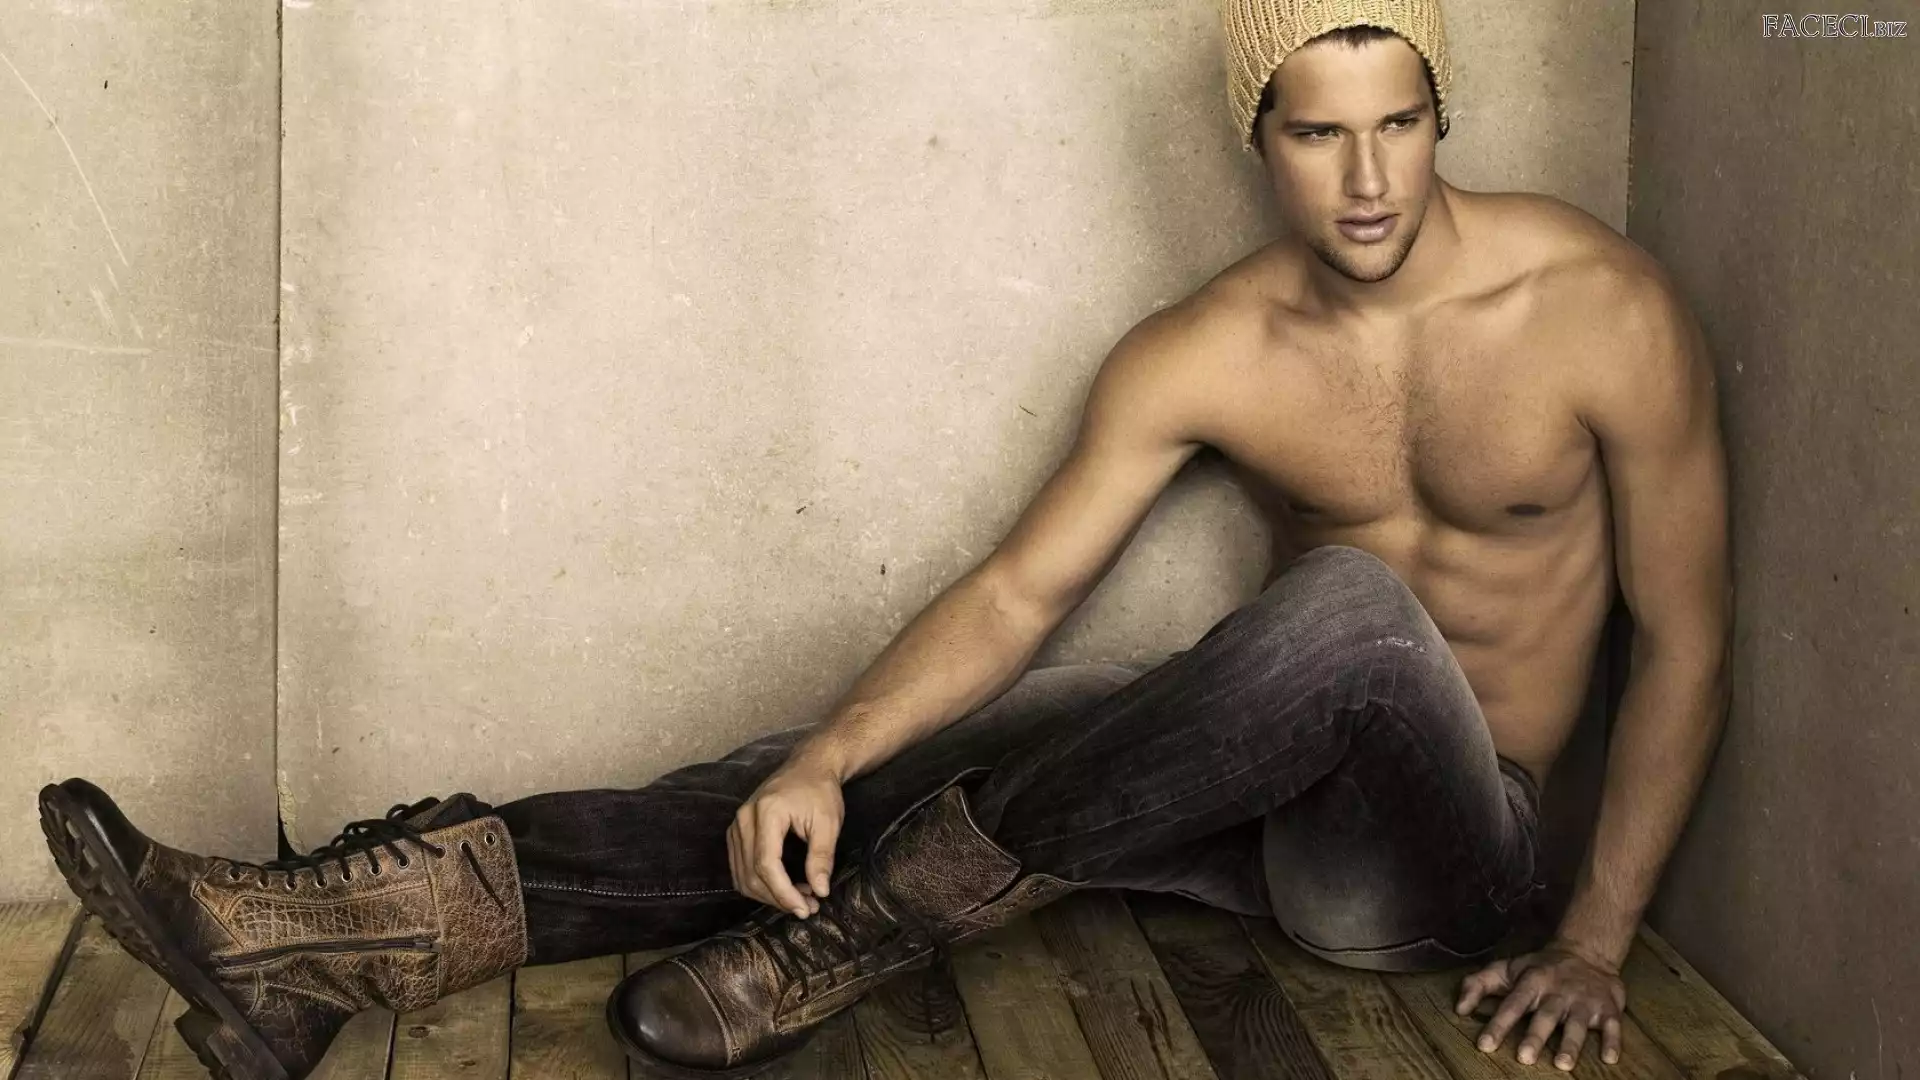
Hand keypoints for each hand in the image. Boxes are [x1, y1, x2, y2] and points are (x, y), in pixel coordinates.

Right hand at [728, 762, 844, 918]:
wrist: (809, 766)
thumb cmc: (820, 790)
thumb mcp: (828, 822)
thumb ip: (822, 857)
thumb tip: (820, 891)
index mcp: (767, 812)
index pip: (766, 864)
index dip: (783, 893)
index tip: (804, 909)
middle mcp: (745, 818)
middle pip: (751, 873)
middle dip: (778, 898)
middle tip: (807, 907)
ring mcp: (737, 824)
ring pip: (742, 875)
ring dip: (768, 895)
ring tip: (799, 899)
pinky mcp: (737, 831)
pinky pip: (740, 867)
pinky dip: (759, 884)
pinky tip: (784, 888)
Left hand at [1455, 941, 1627, 1070]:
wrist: (1588, 952)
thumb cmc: (1540, 968)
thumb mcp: (1508, 969)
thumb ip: (1479, 984)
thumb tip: (1459, 1009)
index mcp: (1532, 982)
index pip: (1512, 1005)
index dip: (1498, 1025)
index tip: (1484, 1045)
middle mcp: (1559, 992)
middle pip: (1546, 1016)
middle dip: (1535, 1036)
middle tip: (1524, 1058)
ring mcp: (1585, 1001)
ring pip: (1578, 1024)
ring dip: (1571, 1044)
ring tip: (1562, 1064)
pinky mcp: (1609, 1008)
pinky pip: (1613, 1026)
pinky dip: (1612, 1042)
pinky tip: (1609, 1059)